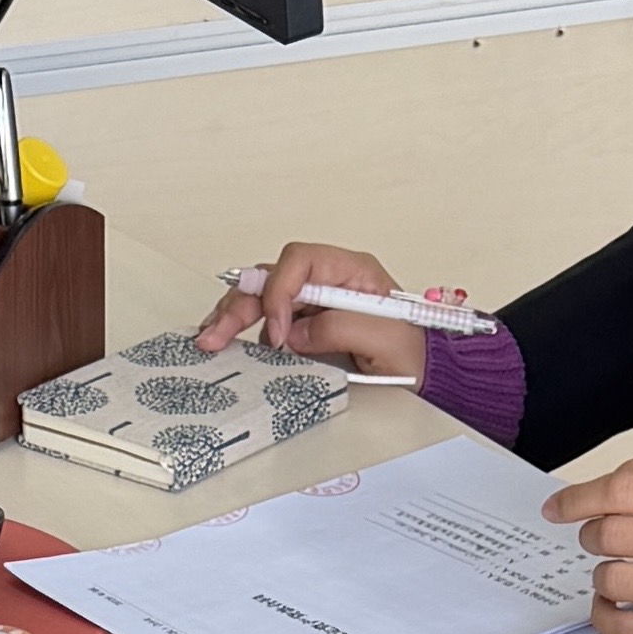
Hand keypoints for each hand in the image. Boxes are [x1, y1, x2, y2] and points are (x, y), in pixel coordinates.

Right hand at [197, 239, 424, 379]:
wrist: (422, 372)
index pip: (300, 261)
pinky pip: (265, 319)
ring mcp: (312, 302)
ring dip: (233, 314)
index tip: (277, 331)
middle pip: (271, 277)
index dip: (280, 292)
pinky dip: (242, 329)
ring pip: (260, 295)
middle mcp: (326, 280)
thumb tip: (295, 333)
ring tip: (210, 337)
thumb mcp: (386, 337)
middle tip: (217, 333)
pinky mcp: (302, 324)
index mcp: (349, 270)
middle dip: (241, 303)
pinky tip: (224, 341)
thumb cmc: (413, 350)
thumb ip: (340, 328)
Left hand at [549, 444, 632, 633]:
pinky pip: (628, 628)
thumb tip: (593, 491)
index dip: (578, 499)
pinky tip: (611, 602)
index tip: (557, 507)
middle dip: (591, 534)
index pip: (623, 491)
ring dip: (601, 574)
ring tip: (617, 568)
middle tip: (599, 536)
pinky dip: (604, 615)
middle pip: (613, 534)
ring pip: (615, 581)